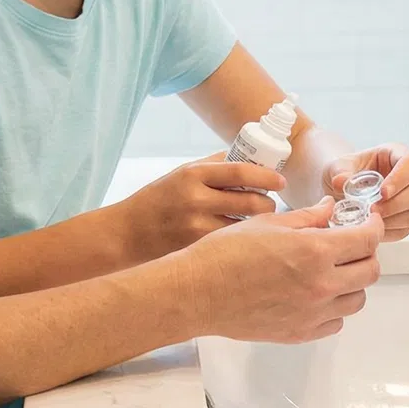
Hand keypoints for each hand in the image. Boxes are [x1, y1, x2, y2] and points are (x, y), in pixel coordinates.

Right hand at [114, 153, 284, 262]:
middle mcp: (195, 200)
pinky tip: (243, 239)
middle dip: (268, 203)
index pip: (240, 172)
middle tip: (271, 203)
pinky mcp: (197, 249)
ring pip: (245, 227)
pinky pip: (231, 243)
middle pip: (250, 202)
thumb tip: (249, 158)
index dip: (266, 176)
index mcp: (192, 175)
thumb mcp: (180, 174)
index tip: (280, 180)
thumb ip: (213, 167)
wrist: (127, 233)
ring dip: (258, 224)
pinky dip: (242, 239)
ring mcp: (196, 227)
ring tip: (259, 221)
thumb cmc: (158, 200)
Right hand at [176, 200, 382, 342]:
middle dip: (367, 252)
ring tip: (334, 269)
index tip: (368, 221)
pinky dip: (334, 307)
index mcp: (315, 251)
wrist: (199, 293)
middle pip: (370, 271)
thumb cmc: (225, 254)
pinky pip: (335, 322)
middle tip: (352, 243)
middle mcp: (321, 284)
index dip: (372, 226)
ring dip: (353, 281)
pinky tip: (316, 294)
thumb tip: (329, 209)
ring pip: (357, 299)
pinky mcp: (301, 333)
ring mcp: (313, 313)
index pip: (366, 239)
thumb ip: (306, 217)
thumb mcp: (268, 224)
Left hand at [324, 143, 408, 241]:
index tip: (383, 192)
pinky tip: (374, 228)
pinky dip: (390, 231)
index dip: (399, 179)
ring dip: (393, 219)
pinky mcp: (405, 217)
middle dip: (396, 204)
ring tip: (371, 219)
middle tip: (373, 210)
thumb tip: (341, 181)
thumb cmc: (345, 171)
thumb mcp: (338, 166)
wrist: (341, 189)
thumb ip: (340, 171)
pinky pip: (406, 228)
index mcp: (396, 155)